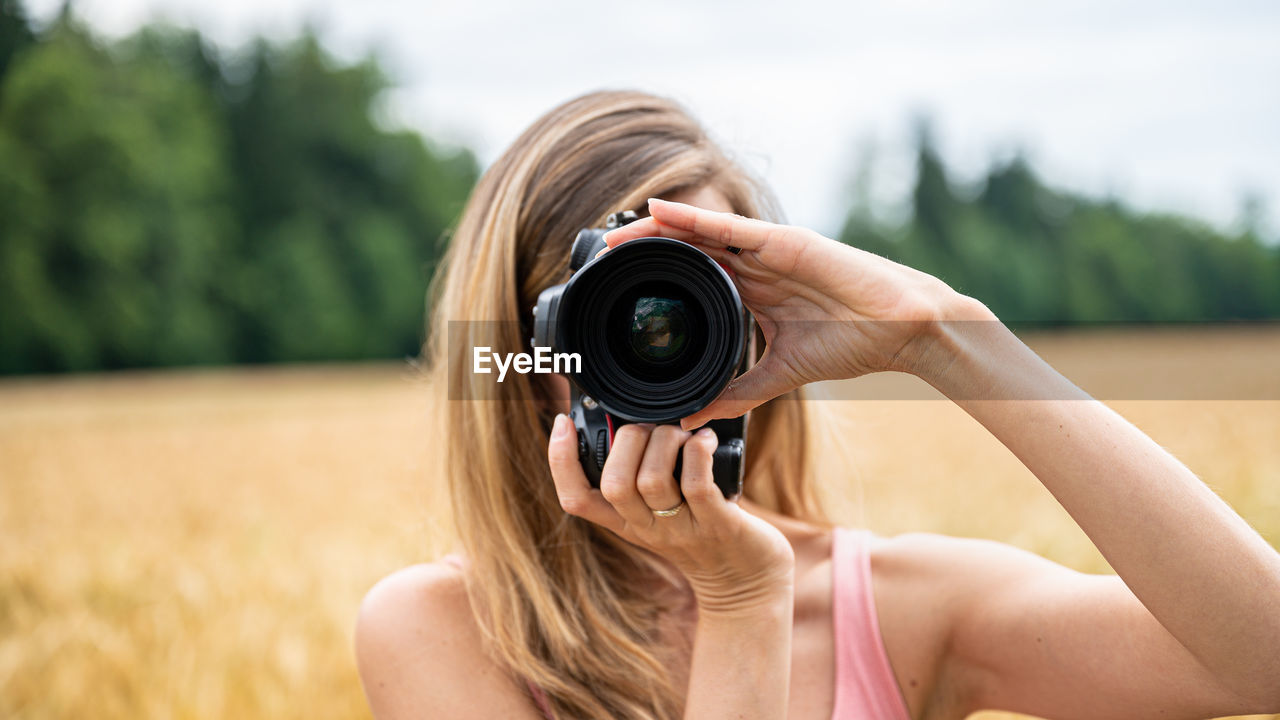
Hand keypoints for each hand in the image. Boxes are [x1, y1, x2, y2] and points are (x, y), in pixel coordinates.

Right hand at [548, 414, 794, 613]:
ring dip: (665, 441)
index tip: (562, 424)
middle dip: (627, 440)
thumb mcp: (662, 513)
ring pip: (651, 480)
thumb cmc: (706, 535)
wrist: (747, 584)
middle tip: (649, 427)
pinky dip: (697, 452)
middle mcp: (648, 529)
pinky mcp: (718, 525)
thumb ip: (643, 479)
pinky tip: (705, 440)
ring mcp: (681, 529)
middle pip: (613, 484)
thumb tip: (632, 423)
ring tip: (682, 433)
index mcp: (626, 523)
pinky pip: (696, 484)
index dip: (560, 461)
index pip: (576, 498)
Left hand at [602, 198, 992, 427]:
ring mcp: (767, 250)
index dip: (655, 280)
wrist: (901, 331)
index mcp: (752, 291)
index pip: (692, 279)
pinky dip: (690, 219)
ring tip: (614, 237)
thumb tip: (693, 417)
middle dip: (643, 254)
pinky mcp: (783, 241)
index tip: (618, 293)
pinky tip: (656, 213)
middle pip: (686, 252)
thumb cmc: (851, 345)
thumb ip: (736, 393)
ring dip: (654, 233)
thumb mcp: (778, 375)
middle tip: (601, 260)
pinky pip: (727, 227)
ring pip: (699, 234)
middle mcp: (754, 265)